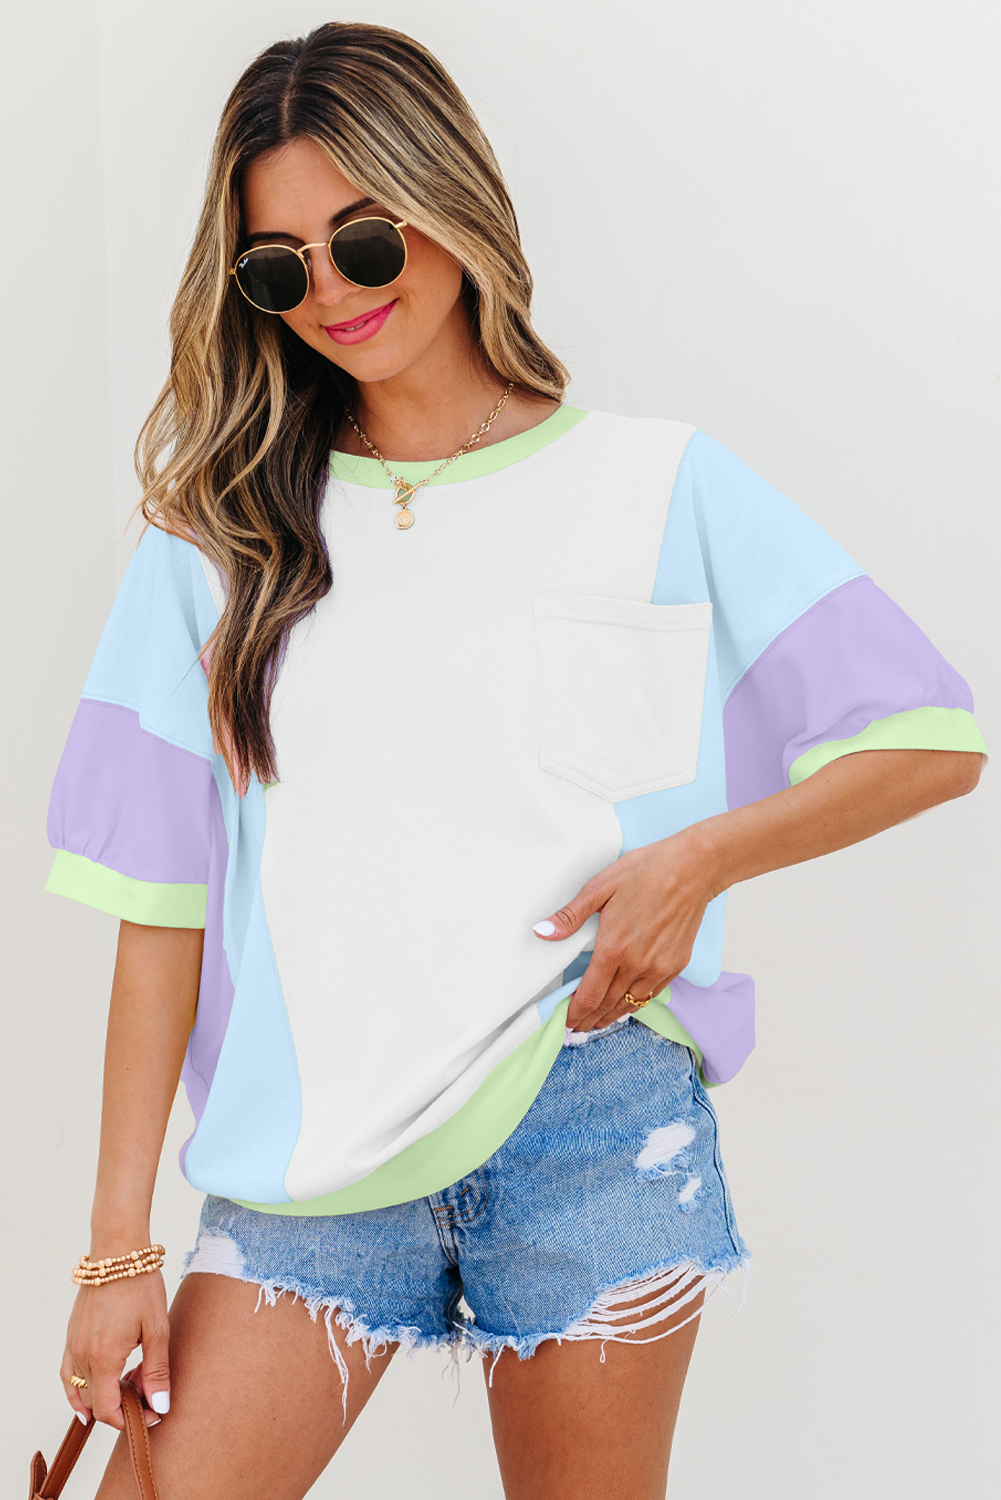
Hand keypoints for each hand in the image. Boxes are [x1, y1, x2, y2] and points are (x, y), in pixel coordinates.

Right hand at [61, 1271, 169, 1429]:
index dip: (129, 1420)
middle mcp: (82, 1355)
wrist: (118, 1251)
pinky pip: (68, 1374)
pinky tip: (93, 1391)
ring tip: (128, 1386)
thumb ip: (157, 1371)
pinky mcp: (70, 1336)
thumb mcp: (157, 1328)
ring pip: (80, 1391)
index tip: (151, 1414)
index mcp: (103, 1357)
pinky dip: (78, 1388)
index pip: (107, 1410)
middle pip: (95, 1403)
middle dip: (121, 1406)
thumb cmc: (140, 1285)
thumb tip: (160, 1406)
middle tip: (147, 1391)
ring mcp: (72, 1345)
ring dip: (102, 1397)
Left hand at [534, 828, 716, 1031]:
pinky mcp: (676, 965)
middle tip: (577, 1027)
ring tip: (597, 1022)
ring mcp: (659, 968)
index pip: (589, 995)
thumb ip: (570, 915)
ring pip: (630, 1004)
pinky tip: (625, 1004)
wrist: (692, 869)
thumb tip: (542, 932)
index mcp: (614, 947)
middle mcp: (637, 964)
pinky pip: (650, 994)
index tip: (565, 1021)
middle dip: (589, 1020)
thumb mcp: (601, 886)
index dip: (575, 1013)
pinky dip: (634, 1004)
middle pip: (608, 1005)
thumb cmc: (647, 872)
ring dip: (611, 1016)